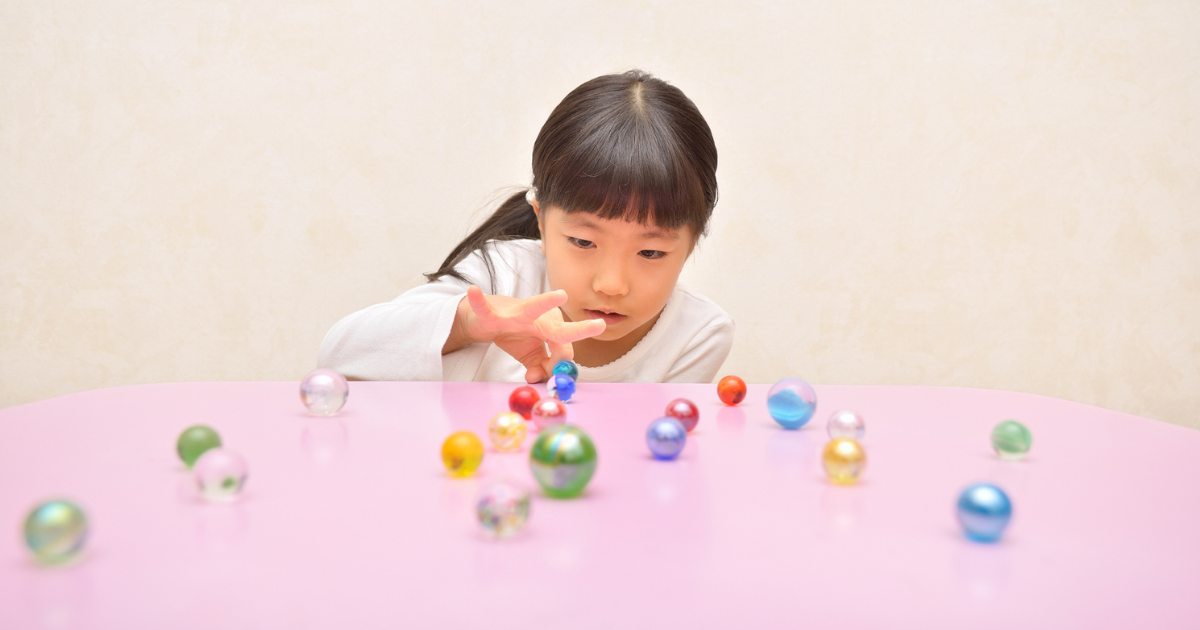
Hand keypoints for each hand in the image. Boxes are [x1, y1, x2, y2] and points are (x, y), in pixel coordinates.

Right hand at [457, 286, 605, 382]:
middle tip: (599, 325)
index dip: (558, 367)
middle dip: (580, 329)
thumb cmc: (515, 333)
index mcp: (552, 329)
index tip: (548, 378)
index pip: (564, 350)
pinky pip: (486, 309)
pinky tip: (474, 291)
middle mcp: (540, 318)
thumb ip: (540, 368)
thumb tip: (543, 380)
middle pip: (560, 328)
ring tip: (561, 295)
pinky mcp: (494, 313)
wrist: (487, 319)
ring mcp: (517, 314)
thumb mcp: (531, 355)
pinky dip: (479, 302)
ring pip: (533, 308)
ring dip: (546, 302)